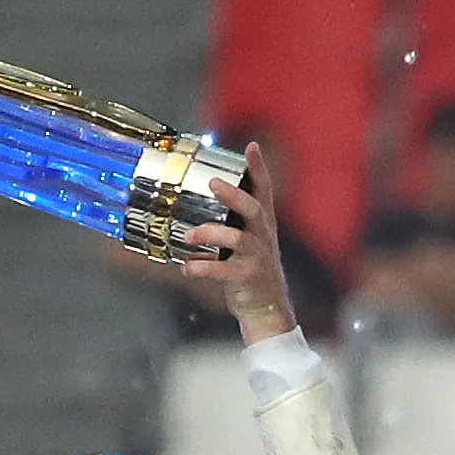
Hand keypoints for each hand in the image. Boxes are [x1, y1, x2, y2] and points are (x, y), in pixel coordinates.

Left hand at [182, 143, 295, 343]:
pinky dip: (201, 268)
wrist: (266, 306)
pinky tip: (187, 267)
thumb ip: (231, 221)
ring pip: (236, 238)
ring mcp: (256, 256)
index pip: (263, 190)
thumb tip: (200, 203)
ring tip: (189, 236)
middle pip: (253, 208)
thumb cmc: (250, 269)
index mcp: (261, 223)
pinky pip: (222, 270)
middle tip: (214, 184)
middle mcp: (262, 236)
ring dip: (209, 233)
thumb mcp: (247, 240)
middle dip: (234, 195)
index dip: (258, 168)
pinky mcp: (246, 277)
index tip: (251, 147)